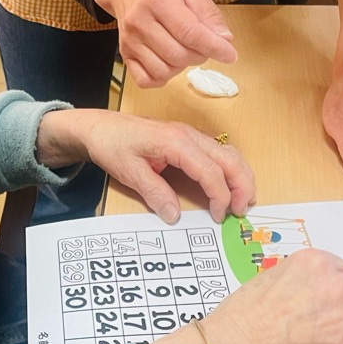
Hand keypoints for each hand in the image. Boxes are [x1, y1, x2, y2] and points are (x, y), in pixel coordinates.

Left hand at [36, 109, 254, 222]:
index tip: (219, 216)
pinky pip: (220, 153)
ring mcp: (191, 135)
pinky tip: (230, 186)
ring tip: (242, 202)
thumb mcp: (129, 172)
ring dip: (241, 177)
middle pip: (230, 159)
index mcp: (176, 142)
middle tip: (242, 211)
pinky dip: (231, 170)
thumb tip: (174, 215)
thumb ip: (154, 192)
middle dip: (242, 186)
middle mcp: (190, 135)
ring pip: (229, 153)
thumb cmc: (112, 145)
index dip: (220, 196)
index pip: (210, 171)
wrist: (100, 127)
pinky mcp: (189, 140)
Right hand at [92, 0, 236, 87]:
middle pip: (178, 55)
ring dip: (182, 66)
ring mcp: (129, 40)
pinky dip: (162, 78)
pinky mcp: (124, 53)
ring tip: (185, 49)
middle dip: (200, 55)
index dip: (214, 47)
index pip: (190, 33)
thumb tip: (225, 40)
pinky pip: (145, 80)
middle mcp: (139, 22)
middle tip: (204, 44)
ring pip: (163, 71)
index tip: (230, 54)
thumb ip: (209, 12)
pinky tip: (169, 62)